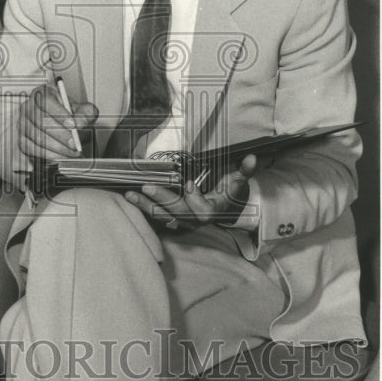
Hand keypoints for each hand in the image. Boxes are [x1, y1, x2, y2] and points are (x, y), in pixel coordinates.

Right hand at [17, 84, 97, 162]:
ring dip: (57, 147)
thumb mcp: (81, 109)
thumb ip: (85, 113)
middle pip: (40, 121)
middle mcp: (28, 107)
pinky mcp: (21, 139)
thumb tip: (80, 123)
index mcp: (42, 93)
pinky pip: (33, 149)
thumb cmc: (69, 115)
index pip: (46, 101)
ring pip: (37, 137)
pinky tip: (61, 156)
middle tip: (74, 144)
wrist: (62, 126)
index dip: (59, 114)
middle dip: (60, 135)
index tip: (73, 125)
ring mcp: (23, 123)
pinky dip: (49, 155)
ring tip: (72, 152)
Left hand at [124, 154, 263, 231]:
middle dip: (163, 200)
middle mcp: (196, 220)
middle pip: (178, 213)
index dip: (196, 200)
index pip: (203, 211)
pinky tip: (131, 199)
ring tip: (130, 195)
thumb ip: (244, 171)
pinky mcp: (172, 220)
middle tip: (147, 187)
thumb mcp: (238, 182)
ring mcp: (183, 222)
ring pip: (163, 217)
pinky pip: (157, 216)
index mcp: (213, 211)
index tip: (189, 184)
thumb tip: (252, 158)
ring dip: (146, 206)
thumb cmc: (229, 193)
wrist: (224, 211)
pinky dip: (144, 208)